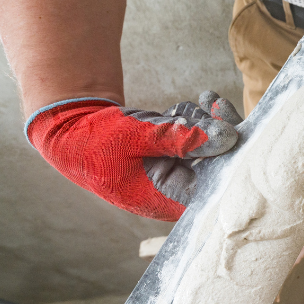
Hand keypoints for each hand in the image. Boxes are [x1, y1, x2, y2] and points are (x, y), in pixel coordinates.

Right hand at [26, 91, 241, 220]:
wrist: (70, 133)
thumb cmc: (95, 143)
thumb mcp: (137, 137)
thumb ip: (180, 138)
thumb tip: (227, 138)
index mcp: (168, 200)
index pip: (216, 185)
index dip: (230, 156)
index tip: (233, 125)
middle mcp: (177, 193)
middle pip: (218, 166)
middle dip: (220, 132)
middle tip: (217, 103)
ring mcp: (176, 176)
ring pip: (209, 150)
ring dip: (205, 123)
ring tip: (199, 103)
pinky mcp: (174, 160)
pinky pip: (197, 142)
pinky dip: (195, 122)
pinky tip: (191, 107)